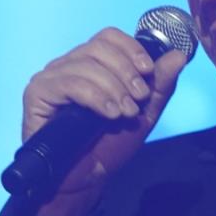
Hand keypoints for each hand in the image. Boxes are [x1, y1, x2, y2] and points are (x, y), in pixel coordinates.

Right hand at [21, 27, 187, 215]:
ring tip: (123, 113)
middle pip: (98, 47)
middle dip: (125, 72)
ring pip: (86, 64)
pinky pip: (68, 83)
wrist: (86, 180)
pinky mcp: (37, 93)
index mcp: (90, 64)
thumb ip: (159, 85)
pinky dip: (94, 96)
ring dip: (113, 88)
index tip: (148, 71)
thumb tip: (178, 56)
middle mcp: (67, 65)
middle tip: (137, 99)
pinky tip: (108, 114)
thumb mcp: (143, 113)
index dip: (131, 49)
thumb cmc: (108, 146)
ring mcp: (50, 77)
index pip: (108, 36)